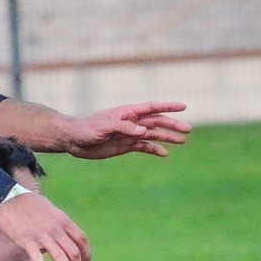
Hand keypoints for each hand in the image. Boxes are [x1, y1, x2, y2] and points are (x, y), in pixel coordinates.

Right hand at [0, 189, 90, 260]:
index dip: (86, 253)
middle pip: (74, 251)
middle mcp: (56, 229)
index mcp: (63, 220)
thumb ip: (57, 224)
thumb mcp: (49, 210)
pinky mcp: (27, 241)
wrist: (8, 198)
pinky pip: (38, 259)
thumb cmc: (27, 203)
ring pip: (61, 257)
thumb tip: (60, 238)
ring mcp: (42, 235)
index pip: (81, 239)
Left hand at [61, 101, 190, 158]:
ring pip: (153, 135)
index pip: (152, 107)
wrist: (73, 140)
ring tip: (182, 141)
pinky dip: (154, 150)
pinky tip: (164, 154)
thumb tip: (143, 131)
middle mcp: (131, 122)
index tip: (183, 106)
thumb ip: (124, 128)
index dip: (168, 106)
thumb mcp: (104, 127)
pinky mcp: (125, 146)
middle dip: (172, 125)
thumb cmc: (87, 128)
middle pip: (156, 122)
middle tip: (187, 130)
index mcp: (128, 113)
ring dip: (167, 137)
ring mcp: (129, 134)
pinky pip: (143, 147)